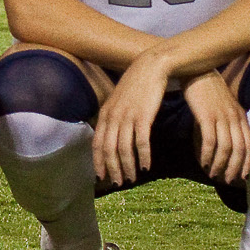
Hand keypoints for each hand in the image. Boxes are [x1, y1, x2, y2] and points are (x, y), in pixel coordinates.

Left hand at [93, 53, 170, 187]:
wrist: (151, 66)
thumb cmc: (137, 86)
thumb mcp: (120, 101)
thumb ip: (115, 117)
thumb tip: (113, 135)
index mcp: (105, 114)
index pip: (97, 143)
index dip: (98, 161)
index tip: (101, 177)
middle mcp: (113, 116)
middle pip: (108, 149)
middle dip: (112, 168)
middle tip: (117, 183)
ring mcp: (127, 116)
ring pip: (123, 148)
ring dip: (127, 166)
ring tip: (131, 178)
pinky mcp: (143, 115)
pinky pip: (141, 141)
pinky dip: (142, 156)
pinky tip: (146, 166)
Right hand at [184, 68, 249, 186]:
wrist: (194, 69)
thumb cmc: (205, 89)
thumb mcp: (221, 106)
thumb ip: (223, 124)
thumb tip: (216, 146)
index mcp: (240, 115)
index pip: (249, 145)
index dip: (247, 163)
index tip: (242, 178)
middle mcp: (234, 117)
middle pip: (239, 150)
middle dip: (234, 168)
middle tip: (226, 181)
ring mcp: (221, 116)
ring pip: (225, 148)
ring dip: (219, 164)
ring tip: (212, 174)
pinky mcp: (206, 115)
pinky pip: (209, 141)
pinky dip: (207, 154)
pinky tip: (202, 162)